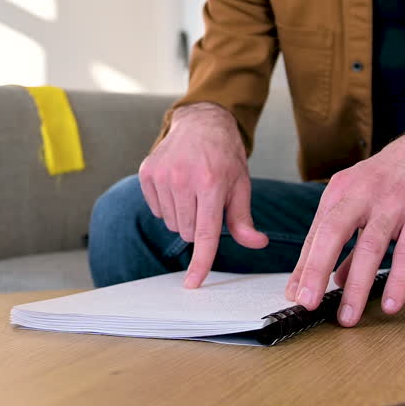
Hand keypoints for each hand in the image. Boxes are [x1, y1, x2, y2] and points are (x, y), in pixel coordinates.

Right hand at [138, 103, 268, 287]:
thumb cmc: (224, 156)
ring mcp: (162, 175)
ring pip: (170, 223)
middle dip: (198, 226)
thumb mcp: (240, 185)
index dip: (201, 262)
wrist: (201, 122)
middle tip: (206, 202)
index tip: (193, 283)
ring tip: (192, 191)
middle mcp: (183, 179)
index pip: (205, 233)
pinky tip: (177, 185)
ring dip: (182, 216)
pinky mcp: (147, 173)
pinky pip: (156, 210)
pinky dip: (167, 205)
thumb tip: (257, 243)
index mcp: (211, 184)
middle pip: (187, 232)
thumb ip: (243, 219)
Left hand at [284, 114, 404, 325]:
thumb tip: (332, 278)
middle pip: (332, 233)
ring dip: (356, 285)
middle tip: (306, 303)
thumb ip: (346, 239)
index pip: (317, 233)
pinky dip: (398, 279)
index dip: (304, 266)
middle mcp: (362, 195)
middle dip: (316, 270)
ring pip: (370, 247)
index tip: (294, 295)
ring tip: (347, 316)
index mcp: (341, 191)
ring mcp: (393, 203)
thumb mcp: (361, 199)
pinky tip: (390, 303)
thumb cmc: (391, 179)